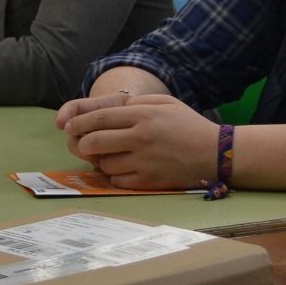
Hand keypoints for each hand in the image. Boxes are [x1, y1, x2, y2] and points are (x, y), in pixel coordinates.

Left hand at [58, 94, 219, 188]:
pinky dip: (114, 175)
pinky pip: (117, 180)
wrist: (217, 153)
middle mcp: (141, 138)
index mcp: (144, 115)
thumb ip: (135, 103)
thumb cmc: (188, 125)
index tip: (68, 126)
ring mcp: (144, 161)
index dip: (78, 122)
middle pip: (94, 141)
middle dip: (81, 143)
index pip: (99, 118)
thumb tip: (102, 110)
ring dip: (100, 160)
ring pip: (104, 163)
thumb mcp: (165, 102)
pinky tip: (122, 168)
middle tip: (81, 143)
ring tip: (109, 155)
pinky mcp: (149, 181)